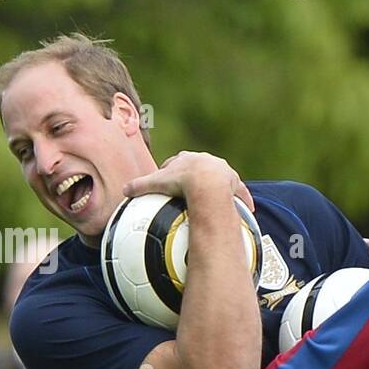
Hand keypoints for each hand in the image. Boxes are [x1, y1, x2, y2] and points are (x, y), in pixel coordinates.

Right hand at [124, 151, 254, 209]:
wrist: (206, 183)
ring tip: (216, 198)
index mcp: (186, 159)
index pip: (176, 164)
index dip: (172, 172)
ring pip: (220, 177)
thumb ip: (140, 187)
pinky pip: (238, 192)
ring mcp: (222, 171)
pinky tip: (245, 209)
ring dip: (218, 186)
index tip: (170, 181)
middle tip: (191, 189)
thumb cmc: (180, 182)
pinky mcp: (233, 183)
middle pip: (198, 168)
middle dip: (195, 176)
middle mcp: (205, 161)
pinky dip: (240, 199)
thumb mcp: (156, 184)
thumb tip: (123, 191)